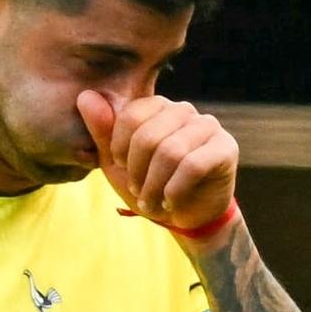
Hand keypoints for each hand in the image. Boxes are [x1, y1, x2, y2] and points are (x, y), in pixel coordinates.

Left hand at [76, 90, 238, 237]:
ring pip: (171, 152)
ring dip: (155, 186)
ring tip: (152, 202)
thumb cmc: (149, 184)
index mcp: (157, 107)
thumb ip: (102, 131)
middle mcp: (184, 110)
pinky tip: (171, 201)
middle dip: (137, 172)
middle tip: (138, 192)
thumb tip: (85, 95)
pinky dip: (175, 190)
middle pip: (149, 135)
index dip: (120, 148)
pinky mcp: (226, 147)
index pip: (131, 116)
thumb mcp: (117, 163)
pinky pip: (193, 166)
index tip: (122, 168)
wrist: (186, 216)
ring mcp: (208, 126)